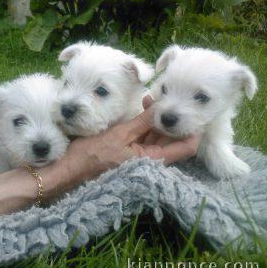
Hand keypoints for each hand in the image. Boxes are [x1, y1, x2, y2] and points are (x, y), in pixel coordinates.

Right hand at [61, 95, 200, 182]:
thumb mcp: (120, 135)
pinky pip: (147, 137)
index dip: (194, 130)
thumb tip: (163, 108)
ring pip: (160, 136)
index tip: (190, 111)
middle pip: (174, 139)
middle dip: (171, 119)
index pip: (187, 147)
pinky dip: (147, 124)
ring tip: (150, 100)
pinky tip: (143, 108)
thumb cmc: (93, 154)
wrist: (72, 169)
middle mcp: (152, 159)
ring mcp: (142, 155)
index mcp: (153, 159)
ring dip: (158, 119)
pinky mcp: (133, 152)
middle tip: (163, 98)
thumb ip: (143, 122)